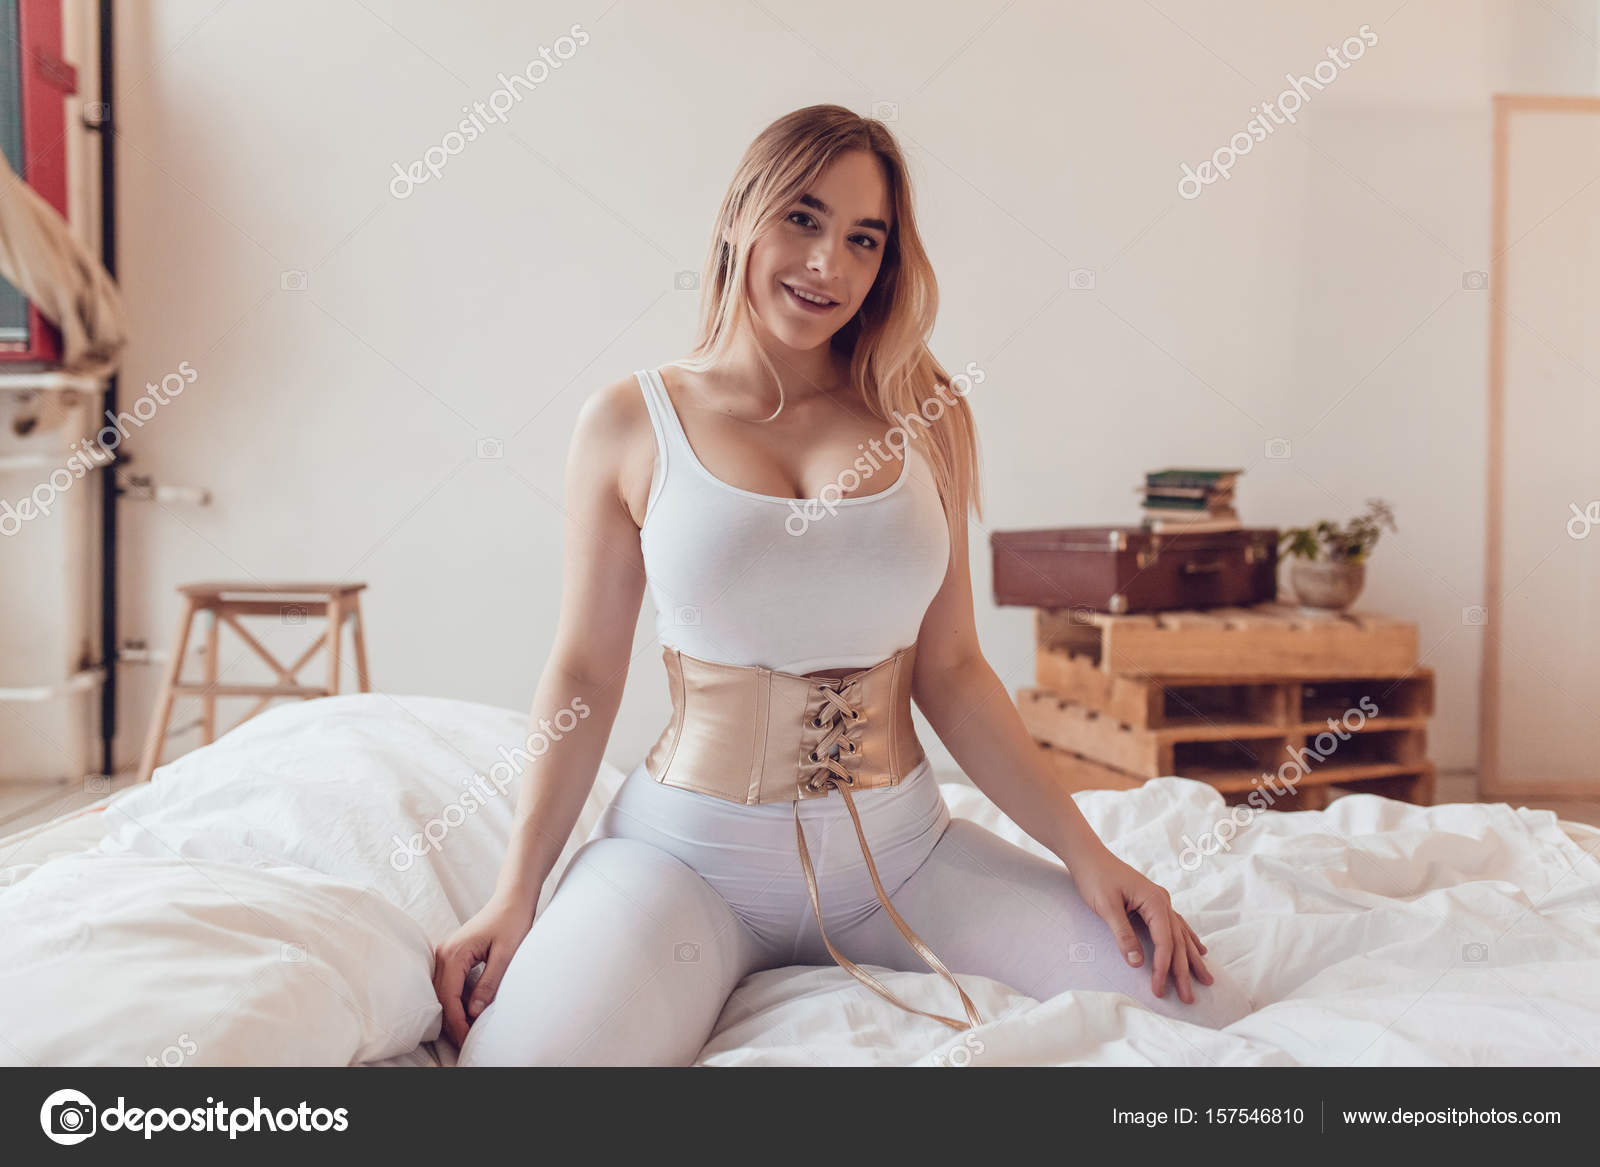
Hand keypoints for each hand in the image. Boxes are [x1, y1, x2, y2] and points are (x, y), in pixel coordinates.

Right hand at [431, 891, 536, 1047]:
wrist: (512, 899)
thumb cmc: (512, 921)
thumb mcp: (506, 955)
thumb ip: (489, 983)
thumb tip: (473, 1011)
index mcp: (454, 953)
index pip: (449, 997)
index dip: (457, 1022)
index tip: (468, 1039)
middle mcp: (443, 953)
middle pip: (441, 997)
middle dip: (453, 1022)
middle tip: (466, 1042)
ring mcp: (445, 953)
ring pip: (442, 992)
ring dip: (452, 1013)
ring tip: (467, 1031)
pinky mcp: (452, 954)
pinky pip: (448, 983)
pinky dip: (454, 1000)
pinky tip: (466, 1012)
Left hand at [1067, 847, 1212, 1003]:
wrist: (1088, 855)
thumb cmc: (1095, 877)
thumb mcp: (1106, 907)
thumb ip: (1122, 934)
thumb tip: (1136, 962)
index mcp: (1154, 901)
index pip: (1164, 941)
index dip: (1162, 967)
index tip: (1158, 988)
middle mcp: (1162, 901)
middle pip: (1177, 941)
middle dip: (1183, 971)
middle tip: (1188, 998)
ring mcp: (1159, 901)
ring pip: (1181, 935)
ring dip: (1191, 959)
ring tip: (1206, 979)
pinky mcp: (1152, 902)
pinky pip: (1175, 926)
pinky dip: (1187, 940)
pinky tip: (1198, 950)